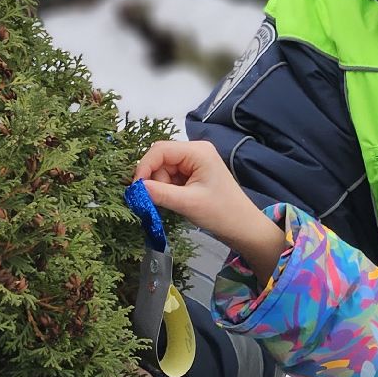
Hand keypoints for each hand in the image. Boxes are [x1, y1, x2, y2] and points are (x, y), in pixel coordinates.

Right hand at [134, 140, 283, 276]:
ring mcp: (195, 162)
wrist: (242, 226)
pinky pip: (170, 177)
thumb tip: (134, 189)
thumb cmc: (221, 213)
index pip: (160, 150)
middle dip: (155, 179)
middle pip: (160, 159)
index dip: (144, 167)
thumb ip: (159, 193)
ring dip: (161, 186)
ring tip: (177, 202)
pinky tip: (177, 200)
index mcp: (198, 151)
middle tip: (160, 199)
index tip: (136, 189)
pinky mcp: (193, 174)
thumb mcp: (187, 203)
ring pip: (163, 169)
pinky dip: (167, 189)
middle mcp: (196, 151)